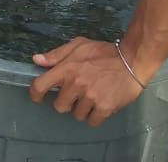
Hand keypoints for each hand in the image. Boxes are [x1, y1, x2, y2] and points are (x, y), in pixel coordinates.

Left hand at [29, 37, 145, 126]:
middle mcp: (76, 84)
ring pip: (77, 115)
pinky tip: (101, 106)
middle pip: (59, 106)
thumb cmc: (105, 52)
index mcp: (67, 68)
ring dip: (83, 109)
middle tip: (77, 95)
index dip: (35, 94)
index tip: (38, 98)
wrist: (132, 60)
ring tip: (92, 98)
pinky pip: (92, 121)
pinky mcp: (104, 107)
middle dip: (66, 102)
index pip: (40, 85)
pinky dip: (95, 116)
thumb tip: (36, 60)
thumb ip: (57, 54)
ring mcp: (90, 97)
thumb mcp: (79, 45)